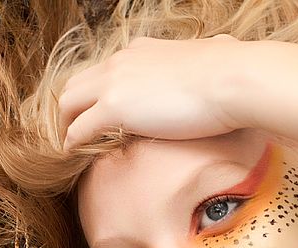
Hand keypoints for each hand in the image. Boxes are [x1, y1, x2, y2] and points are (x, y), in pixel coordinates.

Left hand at [58, 35, 244, 148]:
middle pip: (79, 82)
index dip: (100, 91)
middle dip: (72, 105)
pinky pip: (79, 128)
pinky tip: (72, 151)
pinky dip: (71, 140)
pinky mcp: (114, 108)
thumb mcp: (214, 56)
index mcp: (143, 50)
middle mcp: (122, 61)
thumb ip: (210, 57)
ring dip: (66, 122)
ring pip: (69, 101)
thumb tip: (228, 46)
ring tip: (69, 141)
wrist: (231, 80)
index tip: (103, 110)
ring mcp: (115, 83)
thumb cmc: (232, 73)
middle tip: (75, 127)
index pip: (108, 70)